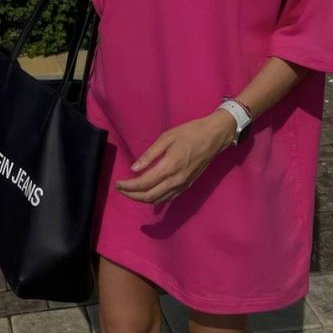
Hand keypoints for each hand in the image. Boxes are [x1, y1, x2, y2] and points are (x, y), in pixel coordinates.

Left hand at [115, 111, 236, 204]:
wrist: (215, 137)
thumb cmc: (190, 132)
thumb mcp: (167, 137)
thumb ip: (150, 154)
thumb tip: (134, 169)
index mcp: (169, 166)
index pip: (143, 183)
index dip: (128, 186)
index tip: (118, 183)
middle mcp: (176, 180)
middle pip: (149, 196)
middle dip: (132, 195)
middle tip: (121, 188)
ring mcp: (183, 185)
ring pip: (158, 200)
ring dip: (142, 199)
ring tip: (131, 191)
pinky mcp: (187, 185)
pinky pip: (168, 198)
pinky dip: (155, 199)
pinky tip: (149, 194)